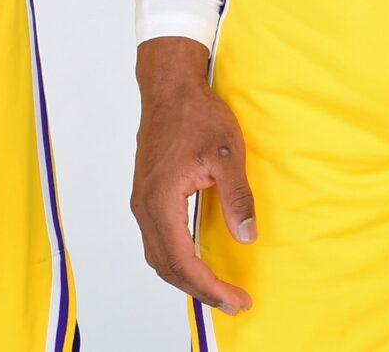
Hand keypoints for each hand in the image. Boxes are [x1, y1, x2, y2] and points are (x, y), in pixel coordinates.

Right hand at [131, 37, 256, 314]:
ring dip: (186, 278)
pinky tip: (197, 260)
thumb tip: (247, 238)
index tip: (237, 300)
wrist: (169, 86)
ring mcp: (142, 201)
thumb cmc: (198, 114)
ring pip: (158, 256)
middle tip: (233, 303)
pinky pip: (156, 240)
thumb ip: (237, 197)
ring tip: (217, 289)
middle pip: (166, 266)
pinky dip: (176, 260)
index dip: (210, 286)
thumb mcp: (228, 153)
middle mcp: (145, 206)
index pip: (182, 260)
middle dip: (200, 290)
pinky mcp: (146, 195)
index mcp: (161, 199)